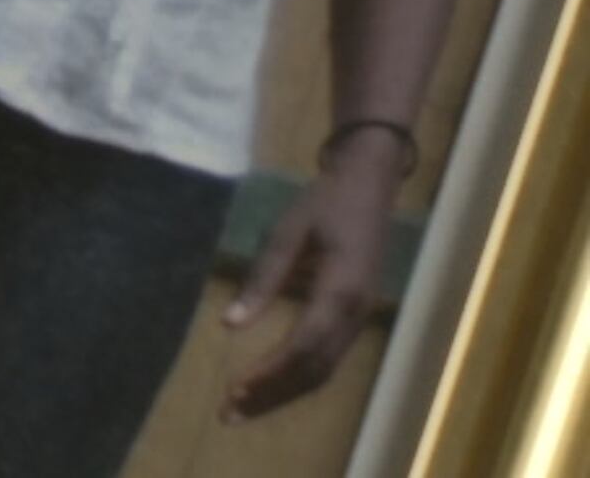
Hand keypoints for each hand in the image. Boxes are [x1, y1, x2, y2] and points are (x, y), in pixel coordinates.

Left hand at [223, 134, 404, 415]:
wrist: (370, 186)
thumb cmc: (325, 203)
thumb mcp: (287, 232)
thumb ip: (262, 279)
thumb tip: (230, 325)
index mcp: (340, 291)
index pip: (304, 345)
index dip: (270, 372)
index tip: (236, 388)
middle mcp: (355, 313)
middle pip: (314, 369)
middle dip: (273, 395)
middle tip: (230, 414)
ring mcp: (360, 317)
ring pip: (324, 370)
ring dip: (284, 392)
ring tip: (244, 409)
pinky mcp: (355, 316)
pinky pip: (329, 358)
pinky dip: (299, 377)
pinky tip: (273, 387)